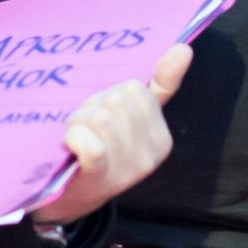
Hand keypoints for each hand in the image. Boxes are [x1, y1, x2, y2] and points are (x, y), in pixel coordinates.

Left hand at [27, 44, 190, 225]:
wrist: (64, 198)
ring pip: (100, 116)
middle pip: (117, 99)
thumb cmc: (97, 147)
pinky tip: (69, 145)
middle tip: (85, 130)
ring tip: (74, 141)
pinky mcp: (100, 178)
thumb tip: (184, 48)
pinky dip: (74, 138)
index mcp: (162, 139)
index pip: (137, 90)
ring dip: (78, 122)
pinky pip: (90, 143)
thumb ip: (159, 86)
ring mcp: (127, 169)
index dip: (111, 96)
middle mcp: (151, 156)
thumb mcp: (128, 118)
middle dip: (93, 107)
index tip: (103, 118)